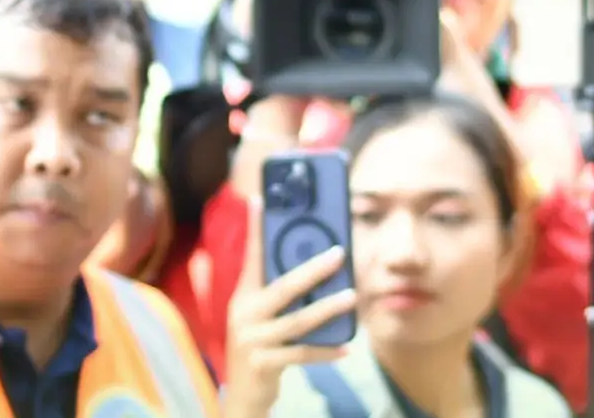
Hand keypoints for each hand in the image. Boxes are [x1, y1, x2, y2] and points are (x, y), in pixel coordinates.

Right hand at [222, 196, 357, 416]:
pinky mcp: (264, 365)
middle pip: (283, 288)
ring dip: (327, 309)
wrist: (242, 393)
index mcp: (245, 296)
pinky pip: (302, 354)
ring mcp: (253, 341)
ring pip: (297, 322)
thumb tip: (317, 263)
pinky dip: (326, 351)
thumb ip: (279, 290)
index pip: (252, 256)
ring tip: (352, 297)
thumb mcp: (262, 314)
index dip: (256, 228)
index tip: (261, 199)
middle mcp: (245, 314)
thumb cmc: (260, 342)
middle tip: (340, 254)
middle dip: (313, 270)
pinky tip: (347, 347)